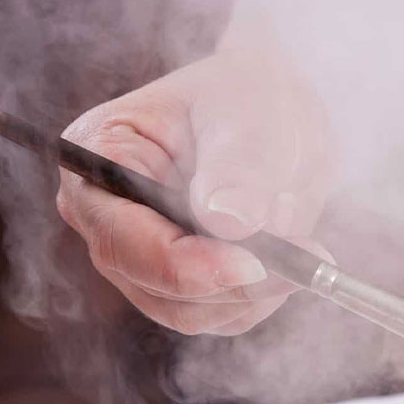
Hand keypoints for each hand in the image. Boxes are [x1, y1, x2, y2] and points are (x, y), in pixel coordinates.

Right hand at [57, 40, 332, 335]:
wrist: (268, 106)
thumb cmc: (246, 90)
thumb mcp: (248, 107)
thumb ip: (240, 162)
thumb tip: (230, 222)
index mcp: (97, 158)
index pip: (124, 239)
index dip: (189, 265)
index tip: (254, 264)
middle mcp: (106, 218)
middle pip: (160, 288)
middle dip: (237, 280)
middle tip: (306, 253)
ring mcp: (141, 257)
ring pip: (198, 312)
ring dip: (260, 285)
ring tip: (295, 223)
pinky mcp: (182, 284)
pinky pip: (227, 313)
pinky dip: (268, 290)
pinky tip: (291, 245)